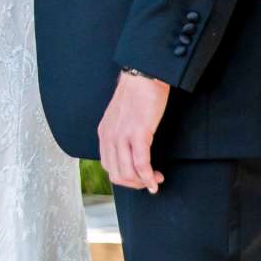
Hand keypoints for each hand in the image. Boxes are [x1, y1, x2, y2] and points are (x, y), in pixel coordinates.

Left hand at [97, 69, 171, 191]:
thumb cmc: (137, 96)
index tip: (140, 178)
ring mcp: (121, 136)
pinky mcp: (137, 133)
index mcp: (104, 134)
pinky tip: (156, 179)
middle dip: (135, 184)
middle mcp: (109, 137)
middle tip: (150, 181)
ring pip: (127, 173)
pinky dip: (149, 176)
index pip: (108, 167)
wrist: (143, 77)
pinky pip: (140, 164)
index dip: (125, 178)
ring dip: (143, 182)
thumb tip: (131, 154)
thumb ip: (121, 135)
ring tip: (156, 179)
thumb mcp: (122, 119)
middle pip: (116, 174)